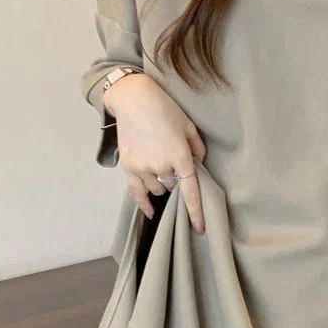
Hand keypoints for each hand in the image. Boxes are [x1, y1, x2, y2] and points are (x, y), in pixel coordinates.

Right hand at [103, 74, 206, 234]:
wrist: (133, 99)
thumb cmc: (165, 109)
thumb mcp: (188, 125)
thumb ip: (197, 148)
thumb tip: (198, 166)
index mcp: (180, 156)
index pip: (190, 191)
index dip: (195, 212)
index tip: (199, 228)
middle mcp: (161, 166)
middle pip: (172, 187)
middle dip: (175, 180)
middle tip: (172, 164)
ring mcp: (142, 168)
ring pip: (157, 189)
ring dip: (161, 184)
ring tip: (158, 165)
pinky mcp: (128, 166)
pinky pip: (136, 193)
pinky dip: (144, 203)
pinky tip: (150, 212)